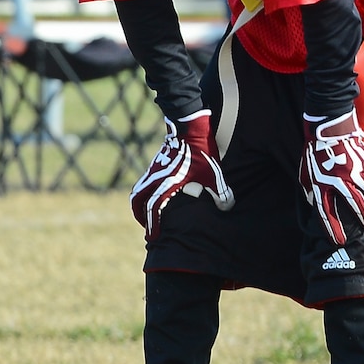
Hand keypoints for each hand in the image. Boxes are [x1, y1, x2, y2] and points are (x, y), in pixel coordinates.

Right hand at [130, 111, 233, 240]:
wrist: (188, 126)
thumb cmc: (201, 151)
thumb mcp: (214, 173)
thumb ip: (220, 192)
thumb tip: (226, 207)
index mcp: (167, 183)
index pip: (153, 208)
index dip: (153, 224)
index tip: (154, 237)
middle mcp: (155, 178)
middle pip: (137, 200)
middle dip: (140, 216)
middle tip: (147, 228)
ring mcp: (153, 170)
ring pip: (138, 191)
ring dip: (140, 204)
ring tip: (147, 214)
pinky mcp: (155, 165)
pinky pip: (143, 183)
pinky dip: (144, 193)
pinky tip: (156, 196)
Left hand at [300, 110, 363, 243]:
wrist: (326, 129)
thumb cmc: (313, 153)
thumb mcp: (305, 174)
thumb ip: (311, 190)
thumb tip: (316, 205)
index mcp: (321, 184)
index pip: (326, 211)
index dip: (332, 228)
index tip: (338, 241)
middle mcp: (340, 179)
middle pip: (355, 204)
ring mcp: (355, 170)